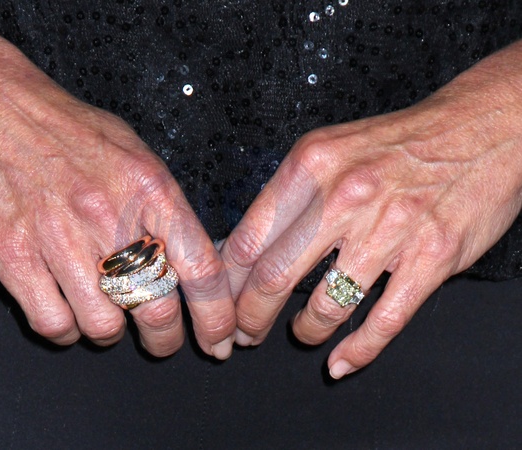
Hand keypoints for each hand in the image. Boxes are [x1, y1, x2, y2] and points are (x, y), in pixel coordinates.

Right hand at [0, 3, 235, 357]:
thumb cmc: (69, 131)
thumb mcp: (135, 153)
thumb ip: (165, 207)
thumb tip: (192, 260)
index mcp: (149, 188)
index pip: (200, 269)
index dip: (216, 317)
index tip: (220, 339)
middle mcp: (108, 214)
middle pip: (157, 309)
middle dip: (166, 339)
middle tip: (162, 340)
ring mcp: (57, 237)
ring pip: (104, 327)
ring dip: (111, 332)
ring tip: (106, 315)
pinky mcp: (12, 254)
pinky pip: (53, 324)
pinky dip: (66, 331)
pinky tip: (67, 313)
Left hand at [221, 41, 521, 376]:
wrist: (481, 127)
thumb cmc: (398, 142)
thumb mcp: (330, 149)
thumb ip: (287, 197)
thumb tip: (241, 247)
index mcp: (311, 165)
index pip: (247, 240)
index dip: (226, 285)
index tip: (220, 304)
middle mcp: (345, 196)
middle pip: (273, 277)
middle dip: (250, 319)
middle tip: (245, 334)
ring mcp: (390, 228)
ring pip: (326, 305)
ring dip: (305, 331)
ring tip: (302, 333)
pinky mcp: (432, 257)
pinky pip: (383, 321)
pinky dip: (357, 352)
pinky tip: (341, 362)